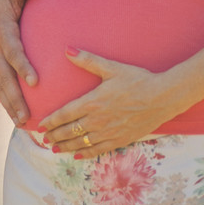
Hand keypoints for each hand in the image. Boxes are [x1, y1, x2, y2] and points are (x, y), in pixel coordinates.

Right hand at [0, 0, 57, 126]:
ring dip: (10, 105)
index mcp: (2, 30)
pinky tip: (16, 118)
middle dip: (15, 98)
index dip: (23, 66)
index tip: (35, 82)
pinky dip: (5, 103)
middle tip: (26, 116)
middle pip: (4, 77)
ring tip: (22, 124)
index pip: (13, 51)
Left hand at [38, 48, 178, 158]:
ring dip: (66, 146)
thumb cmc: (137, 79)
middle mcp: (98, 120)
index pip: (66, 114)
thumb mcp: (111, 67)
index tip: (40, 125)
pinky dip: (86, 153)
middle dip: (55, 135)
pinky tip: (78, 155)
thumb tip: (67, 49)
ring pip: (82, 143)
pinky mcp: (121, 139)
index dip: (51, 121)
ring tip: (55, 148)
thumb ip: (87, 60)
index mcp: (93, 102)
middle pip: (70, 131)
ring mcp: (110, 131)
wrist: (163, 97)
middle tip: (43, 139)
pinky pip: (99, 150)